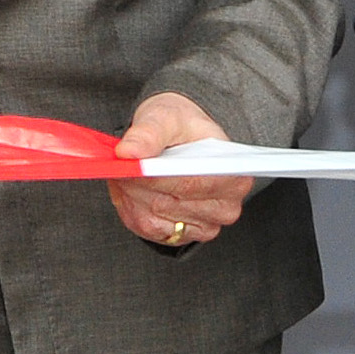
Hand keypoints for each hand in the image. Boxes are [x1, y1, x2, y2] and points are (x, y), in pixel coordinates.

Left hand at [111, 91, 251, 246]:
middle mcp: (225, 208)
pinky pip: (146, 228)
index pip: (189, 183)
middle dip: (138, 183)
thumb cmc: (180, 126)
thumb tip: (128, 152)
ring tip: (127, 172)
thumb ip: (148, 133)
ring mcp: (204, 226)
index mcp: (234, 176)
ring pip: (152, 218)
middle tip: (120, 163)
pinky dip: (132, 207)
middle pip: (167, 203)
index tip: (130, 164)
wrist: (180, 138)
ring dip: (132, 195)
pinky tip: (131, 188)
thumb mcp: (166, 117)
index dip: (154, 176)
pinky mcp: (181, 236)